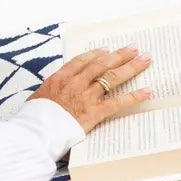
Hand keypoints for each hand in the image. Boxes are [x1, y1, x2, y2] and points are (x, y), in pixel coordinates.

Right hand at [27, 46, 152, 132]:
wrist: (37, 131)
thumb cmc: (34, 118)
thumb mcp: (37, 98)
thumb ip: (48, 92)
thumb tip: (50, 93)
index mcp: (60, 78)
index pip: (81, 61)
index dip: (95, 54)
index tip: (106, 50)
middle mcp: (76, 83)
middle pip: (101, 65)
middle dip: (119, 56)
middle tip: (133, 49)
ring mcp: (86, 96)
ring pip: (112, 77)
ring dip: (131, 67)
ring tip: (144, 60)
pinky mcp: (95, 112)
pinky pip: (118, 102)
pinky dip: (134, 96)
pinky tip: (147, 92)